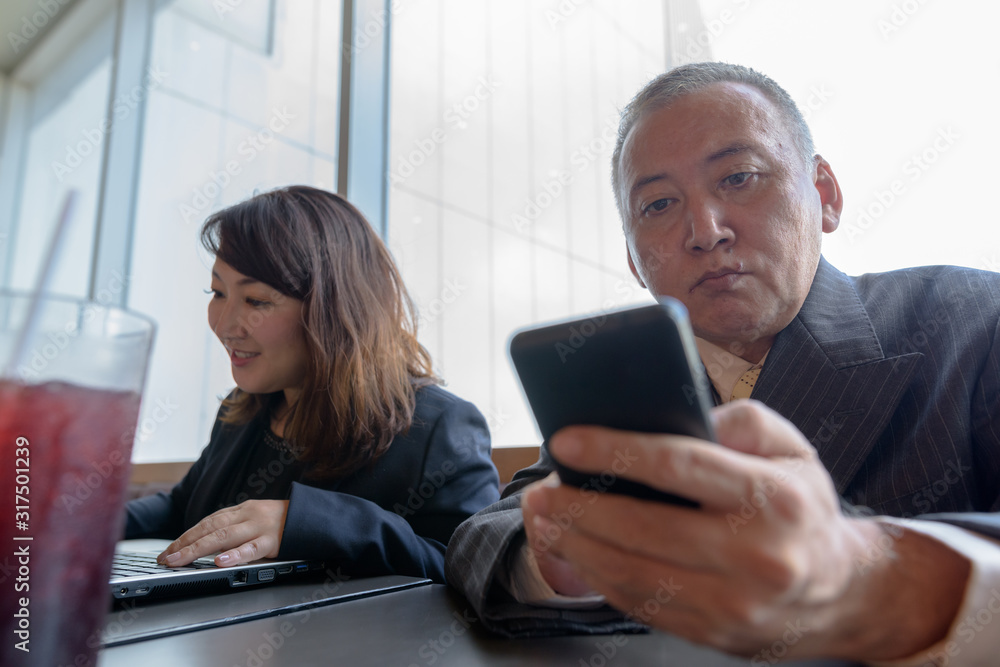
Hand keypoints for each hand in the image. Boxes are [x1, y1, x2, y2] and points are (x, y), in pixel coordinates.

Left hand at [157, 499, 289, 567]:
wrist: (313, 516)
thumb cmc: (283, 521)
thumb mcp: (256, 516)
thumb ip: (235, 525)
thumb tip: (207, 541)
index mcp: (242, 510)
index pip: (207, 522)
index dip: (186, 535)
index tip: (168, 550)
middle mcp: (247, 515)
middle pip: (210, 528)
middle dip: (184, 544)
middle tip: (165, 558)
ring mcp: (260, 527)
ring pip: (224, 537)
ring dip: (198, 549)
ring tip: (180, 560)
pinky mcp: (273, 540)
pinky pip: (252, 548)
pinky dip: (235, 555)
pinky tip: (220, 561)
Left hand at [521, 401, 968, 660]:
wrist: (840, 592)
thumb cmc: (801, 509)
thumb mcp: (793, 450)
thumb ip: (745, 421)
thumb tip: (686, 418)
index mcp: (773, 499)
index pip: (680, 466)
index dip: (615, 451)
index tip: (566, 441)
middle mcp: (756, 557)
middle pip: (643, 528)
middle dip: (578, 508)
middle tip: (540, 491)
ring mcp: (734, 604)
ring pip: (633, 574)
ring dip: (576, 546)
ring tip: (545, 521)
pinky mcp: (714, 633)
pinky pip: (641, 605)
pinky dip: (599, 578)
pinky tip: (576, 554)